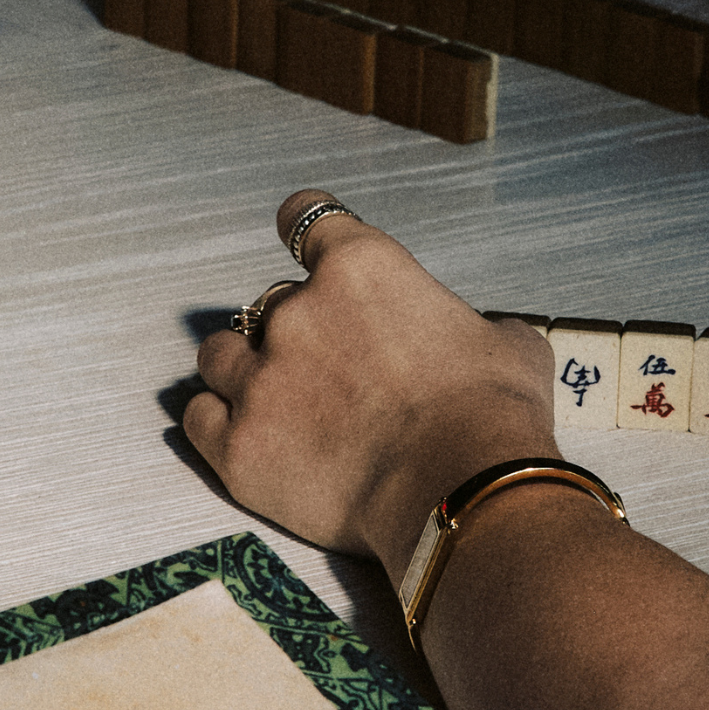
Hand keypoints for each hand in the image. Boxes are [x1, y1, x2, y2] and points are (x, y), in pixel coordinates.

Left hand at [182, 193, 554, 575]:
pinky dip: (217, 423)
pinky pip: (198, 419)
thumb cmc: (489, 418)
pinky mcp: (240, 445)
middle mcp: (298, 313)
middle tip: (327, 369)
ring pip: (218, 355)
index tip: (298, 232)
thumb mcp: (510, 345)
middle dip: (293, 332)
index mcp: (361, 269)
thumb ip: (479, 327)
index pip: (308, 219)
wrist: (463, 489)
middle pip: (269, 304)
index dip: (303, 226)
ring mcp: (261, 379)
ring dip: (241, 369)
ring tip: (270, 397)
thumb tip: (486, 340)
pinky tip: (242, 435)